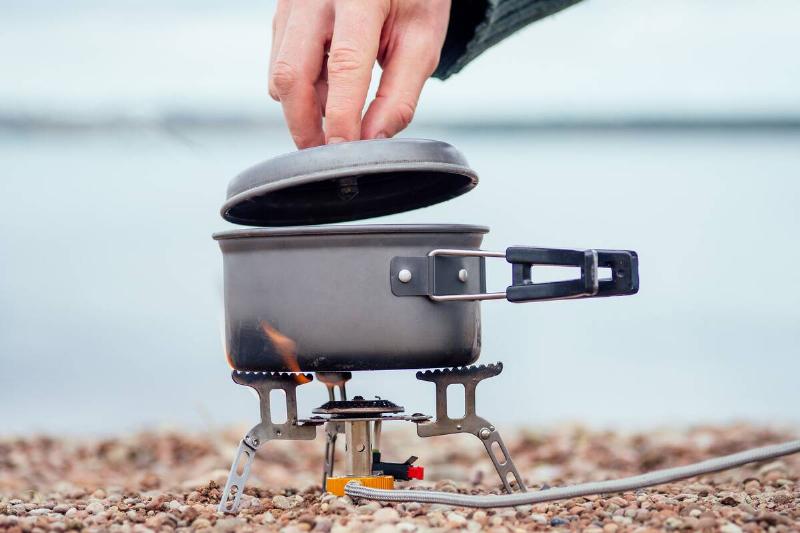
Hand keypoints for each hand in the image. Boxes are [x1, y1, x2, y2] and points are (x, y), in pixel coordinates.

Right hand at [269, 0, 450, 148]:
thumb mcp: (422, 40)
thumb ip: (399, 94)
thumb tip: (372, 139)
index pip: (345, 65)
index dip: (340, 117)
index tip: (345, 153)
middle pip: (292, 73)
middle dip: (304, 125)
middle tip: (326, 155)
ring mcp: (292, 2)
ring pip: (280, 72)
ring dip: (303, 108)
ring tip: (336, 116)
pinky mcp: (283, 13)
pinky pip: (280, 61)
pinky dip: (301, 89)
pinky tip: (326, 90)